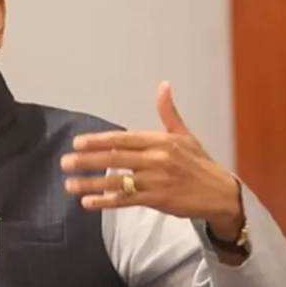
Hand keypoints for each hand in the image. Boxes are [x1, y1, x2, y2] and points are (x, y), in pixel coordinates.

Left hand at [61, 81, 243, 238]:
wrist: (221, 193)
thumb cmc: (199, 162)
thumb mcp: (185, 135)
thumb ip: (168, 112)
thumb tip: (164, 85)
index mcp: (161, 141)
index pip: (122, 139)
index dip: (98, 141)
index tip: (77, 143)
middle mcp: (157, 159)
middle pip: (115, 158)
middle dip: (87, 160)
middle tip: (64, 162)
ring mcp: (156, 181)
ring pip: (117, 181)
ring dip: (91, 183)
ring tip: (69, 184)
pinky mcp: (158, 200)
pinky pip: (127, 201)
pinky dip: (106, 201)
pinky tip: (88, 202)